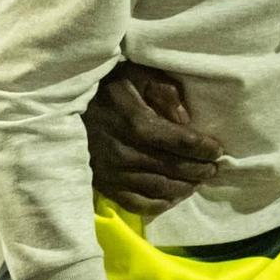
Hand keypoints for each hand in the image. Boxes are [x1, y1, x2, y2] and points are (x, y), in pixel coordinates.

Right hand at [84, 63, 221, 216]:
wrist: (62, 106)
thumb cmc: (106, 86)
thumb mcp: (136, 74)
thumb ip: (164, 92)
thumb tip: (185, 120)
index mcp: (136, 123)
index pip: (182, 142)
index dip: (205, 148)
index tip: (218, 150)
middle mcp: (126, 152)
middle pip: (174, 167)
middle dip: (199, 169)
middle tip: (213, 169)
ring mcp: (114, 172)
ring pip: (160, 188)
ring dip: (184, 187)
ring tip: (198, 181)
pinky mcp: (104, 185)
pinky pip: (137, 203)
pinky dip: (160, 204)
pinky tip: (173, 197)